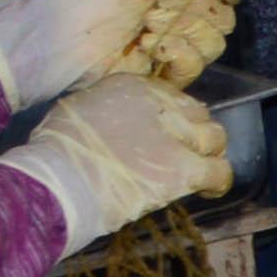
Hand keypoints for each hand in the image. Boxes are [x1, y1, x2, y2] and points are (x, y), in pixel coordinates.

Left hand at [0, 0, 237, 105]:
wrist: (64, 36)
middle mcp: (178, 18)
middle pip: (222, 17)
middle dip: (196, 9)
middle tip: (156, 8)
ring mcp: (172, 49)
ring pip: (213, 43)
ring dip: (185, 31)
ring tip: (147, 28)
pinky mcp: (163, 77)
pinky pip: (193, 68)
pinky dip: (180, 55)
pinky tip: (152, 48)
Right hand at [9, 74, 231, 250]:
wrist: (58, 180)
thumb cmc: (56, 151)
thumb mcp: (78, 109)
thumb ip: (105, 108)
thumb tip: (114, 120)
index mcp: (133, 86)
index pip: (172, 96)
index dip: (174, 118)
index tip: (167, 134)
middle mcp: (160, 104)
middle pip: (197, 114)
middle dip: (194, 134)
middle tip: (184, 154)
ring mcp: (175, 136)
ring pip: (215, 138)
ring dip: (209, 155)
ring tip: (198, 172)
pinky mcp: (183, 168)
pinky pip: (219, 171)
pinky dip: (218, 182)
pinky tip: (209, 190)